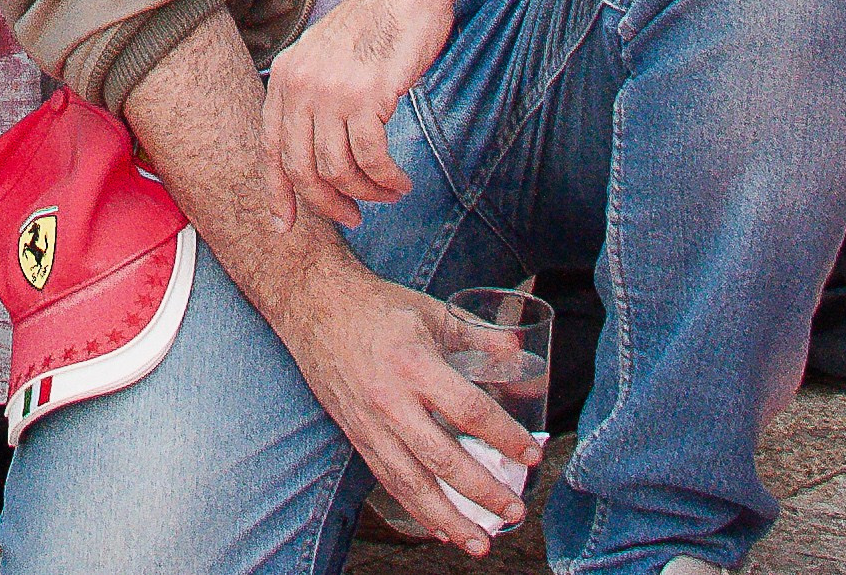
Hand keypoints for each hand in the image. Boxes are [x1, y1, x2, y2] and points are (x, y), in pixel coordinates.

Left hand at [263, 0, 455, 230]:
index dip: (276, 193)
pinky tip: (400, 181)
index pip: (270, 148)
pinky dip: (387, 179)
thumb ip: (312, 97)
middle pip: (301, 169)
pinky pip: (371, 159)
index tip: (284, 227)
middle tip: (353, 217)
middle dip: (327, 205)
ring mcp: (331, 89)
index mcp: (286, 76)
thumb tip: (313, 153)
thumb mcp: (326, 57)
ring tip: (388, 192)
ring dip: (366, 193)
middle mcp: (300, 83)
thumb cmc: (376, 24)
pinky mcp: (367, 95)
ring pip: (337, 170)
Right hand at [274, 258, 540, 553]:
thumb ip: (475, 334)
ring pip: (413, 484)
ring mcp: (371, 424)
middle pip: (444, 458)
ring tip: (481, 542)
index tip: (531, 455)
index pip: (469, 410)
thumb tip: (518, 352)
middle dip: (483, 491)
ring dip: (449, 518)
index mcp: (415, 364)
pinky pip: (389, 482)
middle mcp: (392, 401)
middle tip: (515, 509)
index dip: (505, 437)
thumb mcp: (430, 311)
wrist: (314, 304)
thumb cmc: (376, 306)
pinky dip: (416, 510)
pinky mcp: (356, 436)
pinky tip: (439, 528)